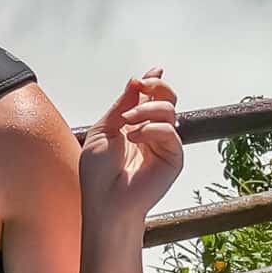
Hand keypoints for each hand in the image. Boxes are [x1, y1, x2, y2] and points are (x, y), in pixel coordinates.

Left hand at [78, 70, 183, 220]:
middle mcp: (152, 133)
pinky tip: (135, 138)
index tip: (153, 72)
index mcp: (134, 125)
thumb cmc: (98, 172)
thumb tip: (136, 81)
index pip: (151, 97)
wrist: (105, 200)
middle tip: (142, 86)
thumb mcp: (103, 130)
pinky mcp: (173, 158)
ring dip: (146, 109)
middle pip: (167, 99)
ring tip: (128, 123)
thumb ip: (121, 105)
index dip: (154, 81)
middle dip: (156, 86)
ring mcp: (164, 145)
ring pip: (169, 111)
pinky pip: (170, 132)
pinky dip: (151, 129)